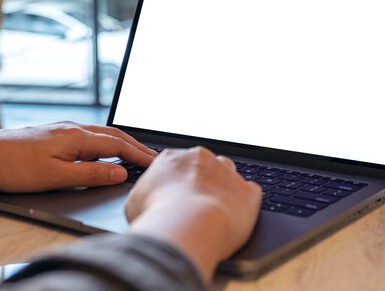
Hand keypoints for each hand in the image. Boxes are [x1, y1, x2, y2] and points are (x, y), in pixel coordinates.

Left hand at [0, 122, 156, 191]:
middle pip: (114, 136)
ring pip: (101, 134)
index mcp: (77, 138)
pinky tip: (103, 151)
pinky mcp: (53, 134)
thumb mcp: (56, 177)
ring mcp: (63, 129)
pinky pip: (89, 136)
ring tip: (135, 153)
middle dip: (136, 146)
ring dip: (122, 143)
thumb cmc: (13, 166)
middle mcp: (73, 129)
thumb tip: (119, 173)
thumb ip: (90, 175)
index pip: (118, 146)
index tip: (155, 163)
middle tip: (153, 157)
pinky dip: (105, 143)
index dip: (138, 155)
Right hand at [125, 147, 261, 280]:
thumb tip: (145, 202)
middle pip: (204, 166)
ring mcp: (227, 173)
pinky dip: (244, 203)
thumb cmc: (158, 215)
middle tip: (193, 206)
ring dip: (224, 188)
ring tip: (215, 211)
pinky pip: (250, 192)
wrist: (188, 226)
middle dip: (201, 183)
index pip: (177, 164)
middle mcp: (202, 159)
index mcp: (172, 158)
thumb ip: (144, 195)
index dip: (176, 182)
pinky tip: (235, 216)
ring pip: (228, 174)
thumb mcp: (134, 203)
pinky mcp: (248, 192)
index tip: (174, 197)